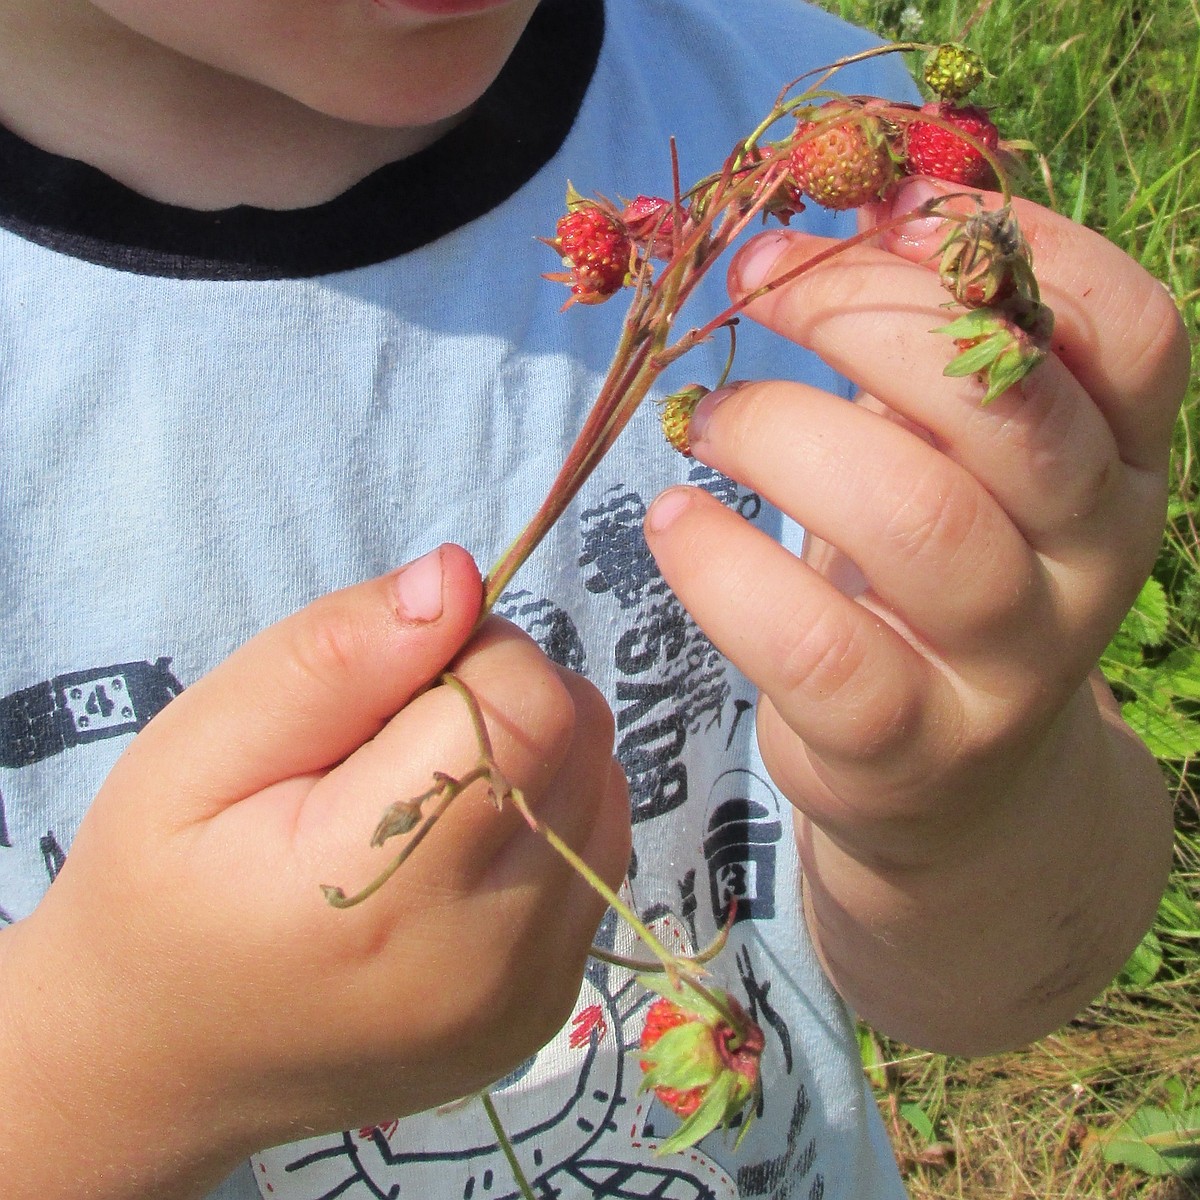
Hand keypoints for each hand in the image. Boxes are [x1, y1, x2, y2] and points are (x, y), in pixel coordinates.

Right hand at [0, 544, 628, 1199]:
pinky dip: (547, 814)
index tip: (390, 684)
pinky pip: (600, 851)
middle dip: (504, 692)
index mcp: (386, 890)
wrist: (164, 1062)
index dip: (470, 651)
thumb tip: (458, 576)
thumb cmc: (161, 890)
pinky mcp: (552, 1004)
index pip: (528, 702)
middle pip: (580, 735)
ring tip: (422, 793)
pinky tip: (458, 842)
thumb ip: (332, 654)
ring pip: (604, 784)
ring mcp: (533, 992)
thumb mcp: (199, 749)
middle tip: (394, 741)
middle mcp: (488, 956)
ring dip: (533, 751)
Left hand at [642, 181, 1186, 1051]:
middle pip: (1007, 405)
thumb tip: (844, 209)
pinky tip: (671, 523)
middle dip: (861, 316)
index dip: (1006, 248)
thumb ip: (922, 356)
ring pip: (917, 518)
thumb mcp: (953, 463)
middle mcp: (1094, 558)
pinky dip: (725, 568)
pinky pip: (818, 645)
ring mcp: (1011, 664)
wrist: (948, 785)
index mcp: (1123, 466)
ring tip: (704, 420)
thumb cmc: (932, 588)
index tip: (880, 210)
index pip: (1128, 330)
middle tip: (755, 286)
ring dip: (783, 435)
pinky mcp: (910, 745)